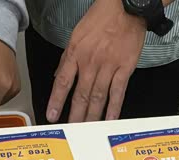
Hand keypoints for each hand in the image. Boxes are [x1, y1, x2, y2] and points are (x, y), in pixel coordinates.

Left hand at [47, 0, 145, 122]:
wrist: (126, 7)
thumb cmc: (102, 18)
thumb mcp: (77, 34)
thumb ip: (67, 57)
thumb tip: (58, 75)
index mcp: (76, 53)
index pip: (62, 82)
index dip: (56, 101)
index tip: (52, 115)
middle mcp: (90, 61)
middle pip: (80, 94)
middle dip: (75, 115)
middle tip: (71, 129)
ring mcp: (108, 66)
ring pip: (98, 96)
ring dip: (92, 115)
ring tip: (88, 128)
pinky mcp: (124, 68)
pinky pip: (118, 92)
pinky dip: (114, 108)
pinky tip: (110, 118)